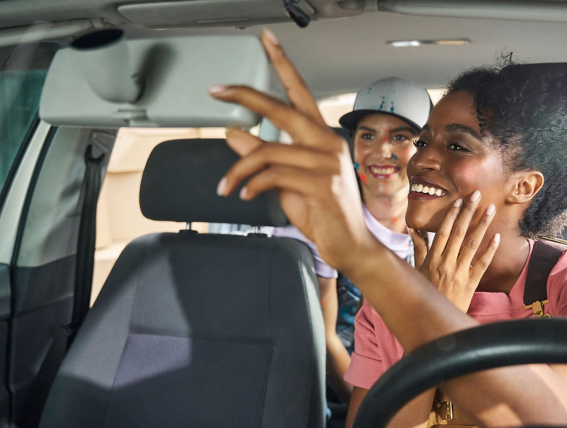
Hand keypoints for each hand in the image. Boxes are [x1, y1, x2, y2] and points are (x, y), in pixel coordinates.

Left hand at [210, 30, 379, 271]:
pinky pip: (274, 175)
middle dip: (246, 96)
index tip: (266, 40)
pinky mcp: (323, 184)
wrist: (350, 246)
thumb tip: (234, 133)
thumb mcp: (285, 180)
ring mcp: (328, 163)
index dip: (283, 64)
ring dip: (238, 170)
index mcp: (320, 137)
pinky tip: (245, 195)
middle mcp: (327, 143)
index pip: (300, 92)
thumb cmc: (323, 213)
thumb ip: (262, 156)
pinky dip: (252, 185)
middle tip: (217, 90)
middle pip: (281, 109)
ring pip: (268, 151)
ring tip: (226, 186)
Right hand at [409, 190, 499, 311]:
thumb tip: (413, 229)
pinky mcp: (471, 283)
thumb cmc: (427, 291)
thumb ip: (418, 247)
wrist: (434, 318)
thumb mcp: (418, 269)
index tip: (458, 201)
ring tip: (490, 209)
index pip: (443, 232)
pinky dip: (489, 250)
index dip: (451, 215)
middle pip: (459, 232)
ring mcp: (459, 273)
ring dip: (482, 225)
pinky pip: (482, 264)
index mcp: (433, 258)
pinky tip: (496, 237)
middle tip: (476, 195)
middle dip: (468, 212)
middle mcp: (446, 263)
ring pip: (472, 244)